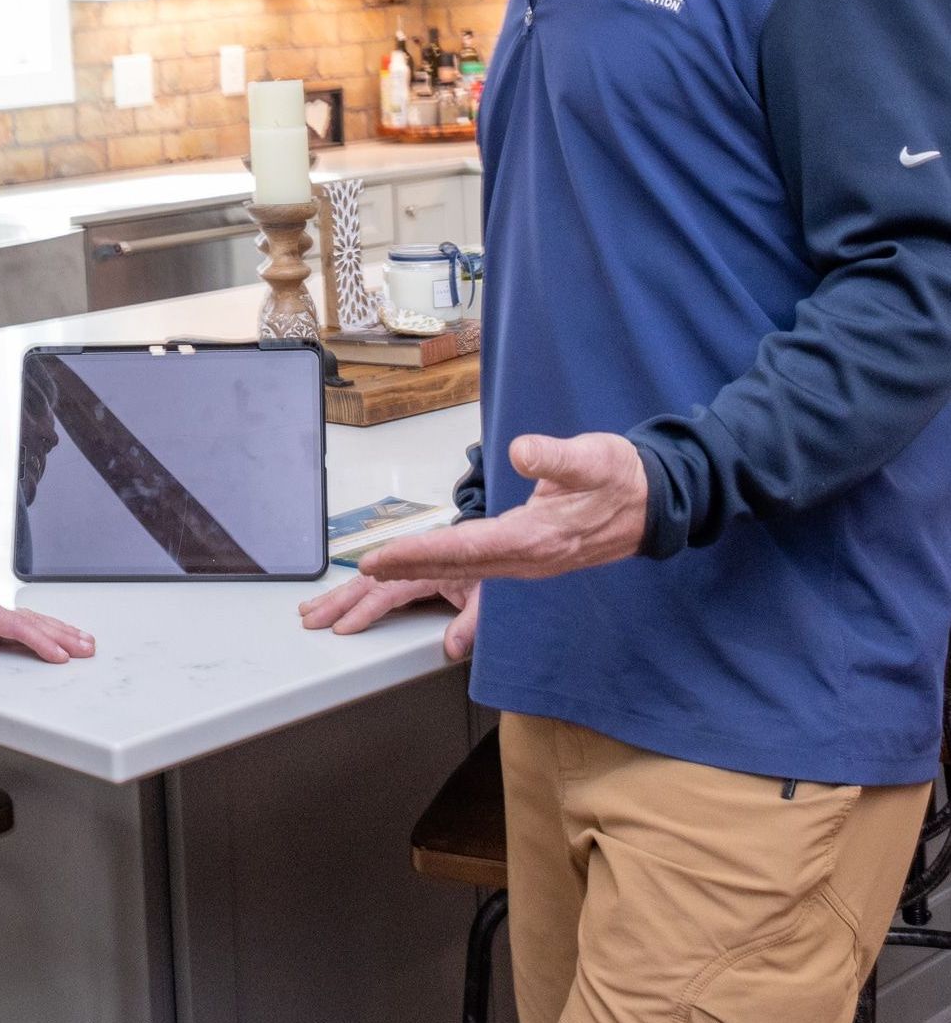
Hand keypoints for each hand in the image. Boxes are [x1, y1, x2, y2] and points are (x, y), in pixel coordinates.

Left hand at [0, 571, 94, 668]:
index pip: (14, 627)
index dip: (39, 642)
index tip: (59, 655)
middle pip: (32, 622)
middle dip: (61, 635)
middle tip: (87, 649)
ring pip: (31, 621)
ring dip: (59, 631)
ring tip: (84, 642)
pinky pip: (22, 624)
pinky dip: (44, 629)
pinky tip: (57, 634)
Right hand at [299, 571, 478, 660]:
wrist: (508, 547)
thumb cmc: (495, 572)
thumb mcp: (489, 599)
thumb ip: (470, 623)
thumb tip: (451, 648)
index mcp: (426, 571)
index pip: (385, 594)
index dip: (362, 612)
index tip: (342, 627)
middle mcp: (412, 567)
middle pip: (365, 585)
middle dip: (335, 603)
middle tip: (310, 618)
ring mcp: (408, 569)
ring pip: (365, 582)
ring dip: (337, 596)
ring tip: (311, 608)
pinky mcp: (410, 574)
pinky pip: (375, 581)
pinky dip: (352, 590)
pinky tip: (339, 597)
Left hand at [361, 433, 650, 588]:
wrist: (657, 503)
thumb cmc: (622, 476)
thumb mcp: (594, 457)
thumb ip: (557, 456)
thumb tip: (522, 451)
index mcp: (539, 537)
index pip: (468, 549)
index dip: (422, 554)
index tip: (383, 557)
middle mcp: (531, 558)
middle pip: (460, 565)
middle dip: (409, 567)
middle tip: (366, 568)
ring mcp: (532, 563)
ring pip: (468, 570)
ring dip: (424, 570)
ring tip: (383, 569)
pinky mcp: (533, 557)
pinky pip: (481, 566)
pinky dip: (448, 565)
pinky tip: (426, 564)